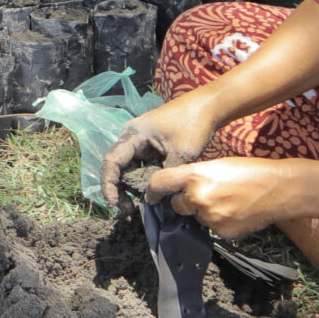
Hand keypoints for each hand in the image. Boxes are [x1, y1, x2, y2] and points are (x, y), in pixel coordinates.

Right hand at [100, 86, 221, 206]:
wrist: (208, 107)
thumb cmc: (193, 125)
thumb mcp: (181, 153)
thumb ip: (165, 177)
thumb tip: (152, 199)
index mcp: (133, 135)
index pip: (113, 162)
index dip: (109, 185)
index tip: (114, 204)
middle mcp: (132, 137)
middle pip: (117, 167)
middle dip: (119, 189)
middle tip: (127, 210)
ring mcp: (141, 142)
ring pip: (129, 168)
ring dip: (131, 186)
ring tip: (137, 205)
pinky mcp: (151, 146)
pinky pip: (141, 165)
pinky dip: (143, 179)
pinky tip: (150, 193)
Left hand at [146, 157, 300, 238]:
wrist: (280, 189)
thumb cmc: (249, 171)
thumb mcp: (217, 164)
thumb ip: (194, 175)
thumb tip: (178, 189)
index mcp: (195, 175)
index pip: (160, 183)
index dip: (153, 190)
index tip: (151, 196)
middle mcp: (198, 197)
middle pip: (177, 205)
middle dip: (185, 202)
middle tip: (206, 193)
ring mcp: (210, 217)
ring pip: (196, 217)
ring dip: (204, 212)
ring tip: (228, 201)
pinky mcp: (222, 232)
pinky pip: (212, 228)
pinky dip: (219, 222)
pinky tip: (236, 212)